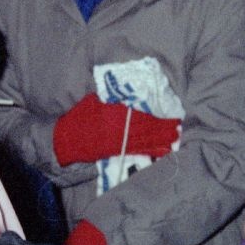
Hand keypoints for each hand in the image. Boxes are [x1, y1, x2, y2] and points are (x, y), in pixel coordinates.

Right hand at [52, 93, 180, 165]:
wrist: (68, 138)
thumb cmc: (80, 117)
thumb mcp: (96, 101)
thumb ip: (113, 98)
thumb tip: (129, 94)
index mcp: (116, 110)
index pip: (142, 112)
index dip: (157, 115)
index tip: (169, 114)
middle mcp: (120, 125)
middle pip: (147, 126)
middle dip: (163, 127)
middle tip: (177, 127)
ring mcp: (119, 139)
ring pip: (145, 138)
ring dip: (160, 139)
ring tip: (174, 138)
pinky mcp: (116, 150)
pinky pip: (136, 150)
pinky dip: (150, 150)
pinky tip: (160, 150)